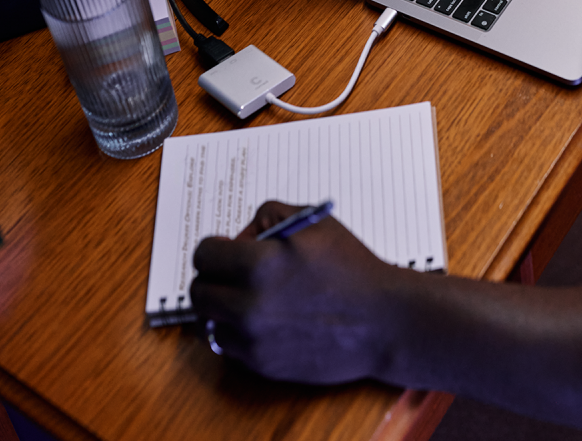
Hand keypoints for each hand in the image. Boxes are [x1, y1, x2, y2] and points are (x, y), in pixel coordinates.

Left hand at [191, 200, 400, 382]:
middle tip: (235, 273)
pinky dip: (238, 332)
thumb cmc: (352, 268)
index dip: (216, 248)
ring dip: (222, 308)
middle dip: (214, 277)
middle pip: (198, 291)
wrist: (383, 321)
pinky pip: (229, 346)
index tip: (227, 250)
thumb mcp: (314, 222)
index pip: (204, 254)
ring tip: (249, 298)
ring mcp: (254, 339)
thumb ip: (268, 215)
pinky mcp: (263, 365)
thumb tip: (240, 238)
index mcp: (260, 264)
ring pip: (209, 321)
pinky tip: (264, 319)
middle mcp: (249, 305)